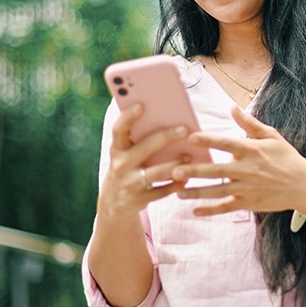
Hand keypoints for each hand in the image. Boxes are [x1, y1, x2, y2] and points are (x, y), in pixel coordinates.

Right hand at [97, 103, 190, 220]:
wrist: (115, 201)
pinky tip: (187, 178)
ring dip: (175, 164)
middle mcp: (121, 164)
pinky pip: (162, 192)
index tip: (142, 105)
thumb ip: (138, 137)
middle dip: (166, 137)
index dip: (128, 117)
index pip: (119, 130)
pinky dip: (176, 184)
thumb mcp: (125, 152)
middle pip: (145, 148)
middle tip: (185, 129)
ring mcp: (130, 183)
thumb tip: (166, 115)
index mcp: (117, 148)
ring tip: (190, 156)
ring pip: (156, 172)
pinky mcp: (140, 199)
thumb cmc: (127, 166)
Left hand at [171, 106, 305, 215]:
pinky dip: (211, 210)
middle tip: (174, 171)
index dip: (209, 140)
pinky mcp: (249, 203)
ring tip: (177, 192)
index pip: (227, 143)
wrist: (305, 185)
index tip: (190, 137)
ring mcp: (248, 189)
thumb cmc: (287, 158)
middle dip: (195, 171)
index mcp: (252, 150)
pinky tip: (195, 211)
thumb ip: (249, 123)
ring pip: (218, 191)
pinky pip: (226, 207)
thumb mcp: (271, 136)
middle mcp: (248, 170)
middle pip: (217, 170)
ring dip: (197, 192)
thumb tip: (232, 107)